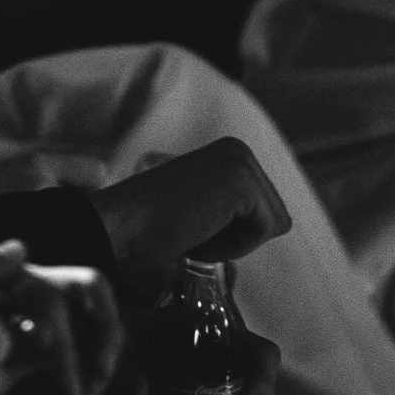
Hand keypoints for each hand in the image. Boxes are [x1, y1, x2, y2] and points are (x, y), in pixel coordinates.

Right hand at [86, 138, 290, 293]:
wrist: (121, 227)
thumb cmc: (150, 228)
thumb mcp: (199, 211)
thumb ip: (227, 209)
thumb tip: (264, 227)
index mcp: (228, 153)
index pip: (263, 211)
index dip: (231, 234)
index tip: (191, 226)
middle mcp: (238, 149)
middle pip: (273, 217)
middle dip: (236, 237)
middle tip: (191, 230)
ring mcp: (241, 161)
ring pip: (272, 224)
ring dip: (233, 242)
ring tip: (193, 230)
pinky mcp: (242, 181)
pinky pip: (264, 231)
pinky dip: (233, 245)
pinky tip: (198, 233)